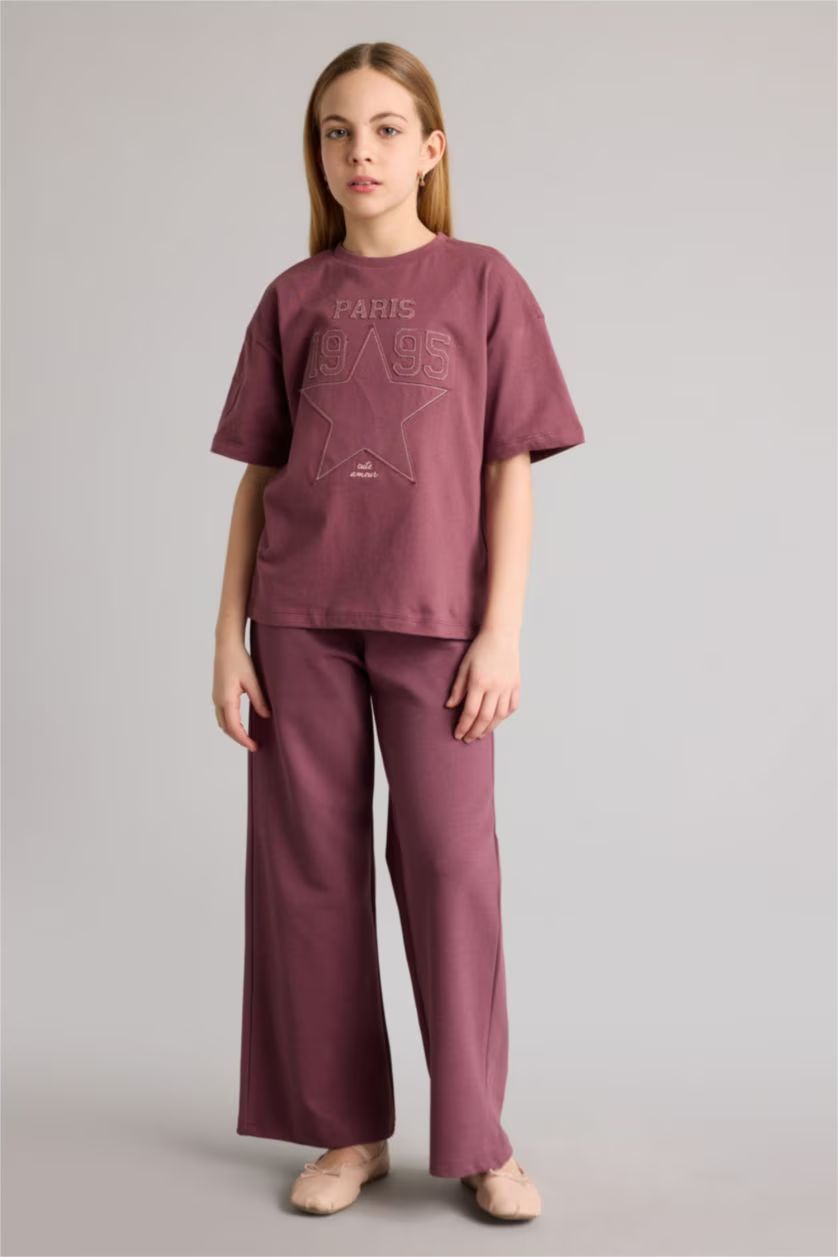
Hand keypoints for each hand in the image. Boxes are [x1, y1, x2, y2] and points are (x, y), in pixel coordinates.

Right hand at [212, 637, 270, 751]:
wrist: (226, 645)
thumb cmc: (239, 660)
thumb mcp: (253, 681)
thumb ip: (259, 700)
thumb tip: (266, 716)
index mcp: (226, 700)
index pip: (234, 727)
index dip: (244, 739)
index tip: (254, 746)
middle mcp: (218, 701)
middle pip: (226, 728)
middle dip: (238, 738)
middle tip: (253, 744)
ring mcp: (216, 697)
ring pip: (222, 722)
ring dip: (233, 731)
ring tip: (247, 736)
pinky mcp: (217, 693)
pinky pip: (221, 714)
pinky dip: (230, 722)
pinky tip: (240, 721)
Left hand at [444, 626, 520, 742]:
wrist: (501, 635)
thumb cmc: (480, 649)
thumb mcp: (464, 666)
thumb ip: (457, 688)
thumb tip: (449, 707)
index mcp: (479, 682)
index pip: (470, 711)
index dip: (463, 726)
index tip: (458, 735)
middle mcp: (495, 687)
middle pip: (485, 717)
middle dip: (475, 731)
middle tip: (468, 739)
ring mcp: (508, 687)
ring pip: (500, 715)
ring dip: (490, 728)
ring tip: (481, 734)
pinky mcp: (516, 685)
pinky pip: (512, 706)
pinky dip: (504, 716)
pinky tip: (496, 720)